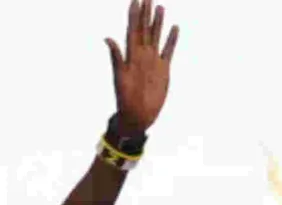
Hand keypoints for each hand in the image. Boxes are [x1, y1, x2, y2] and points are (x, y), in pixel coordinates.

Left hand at [104, 0, 178, 136]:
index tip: (135, 0)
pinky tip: (174, 27)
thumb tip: (107, 38)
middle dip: (146, 13)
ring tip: (160, 7)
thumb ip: (116, 56)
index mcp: (131, 55)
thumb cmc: (125, 99)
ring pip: (156, 37)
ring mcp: (152, 61)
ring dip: (158, 22)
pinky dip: (171, 39)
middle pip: (144, 29)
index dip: (134, 15)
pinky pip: (168, 50)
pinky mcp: (163, 69)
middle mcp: (142, 55)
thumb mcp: (119, 76)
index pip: (132, 29)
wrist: (138, 115)